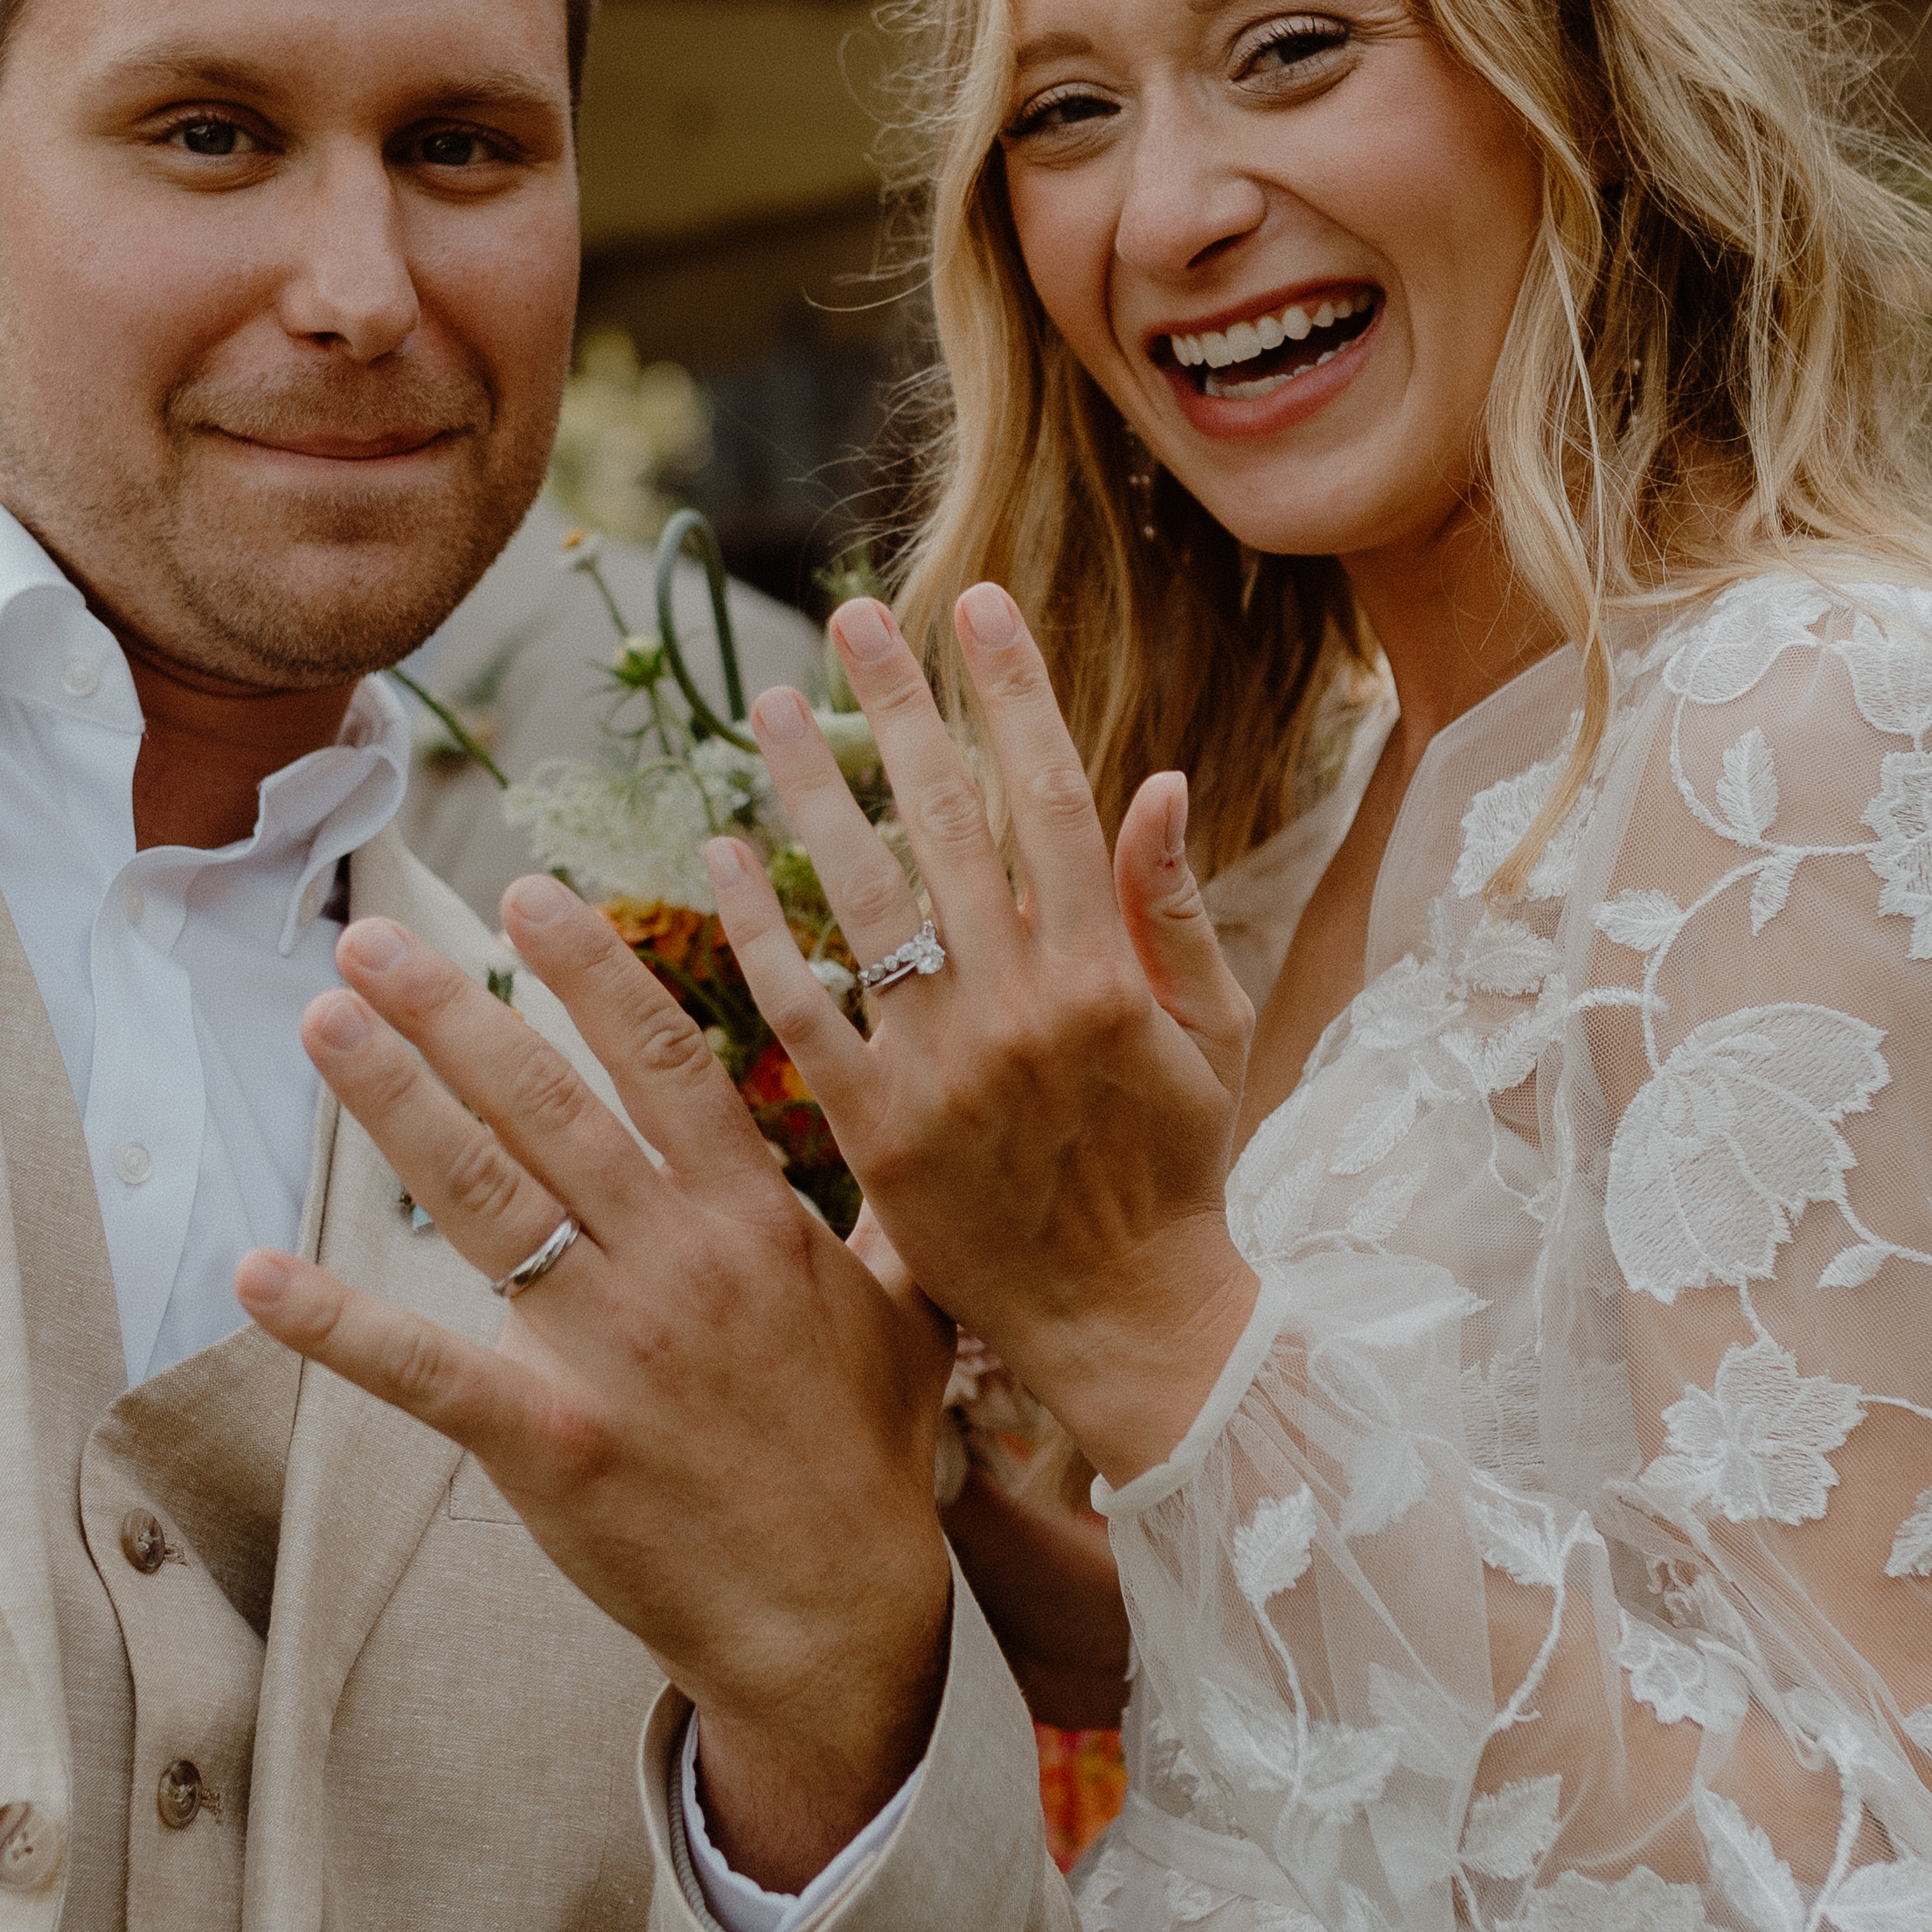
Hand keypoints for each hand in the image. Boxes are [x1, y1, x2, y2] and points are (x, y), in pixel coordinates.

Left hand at [235, 887, 954, 1888]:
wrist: (841, 1624)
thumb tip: (926, 1148)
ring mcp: (610, 1351)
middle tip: (370, 938)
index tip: (526, 894)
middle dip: (452, 1011)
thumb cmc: (868, 1469)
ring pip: (484, 1197)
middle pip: (549, 1105)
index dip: (591, 971)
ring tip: (323, 1021)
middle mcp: (678, 1264)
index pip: (665, 1060)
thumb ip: (893, 1222)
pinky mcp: (549, 1443)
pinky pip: (425, 1370)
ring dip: (394, 1102)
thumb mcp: (908, 1319)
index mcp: (754, 1221)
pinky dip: (336, 1325)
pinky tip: (258, 1276)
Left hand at [706, 588, 1256, 1481]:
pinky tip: (722, 856)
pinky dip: (762, 931)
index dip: (1013, 695)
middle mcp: (1023, 1006)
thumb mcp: (1209, 1037)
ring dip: (811, 793)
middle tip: (856, 618)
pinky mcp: (878, 1132)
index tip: (977, 608)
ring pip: (864, 900)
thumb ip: (1175, 911)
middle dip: (903, 707)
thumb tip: (1159, 782)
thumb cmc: (1174, 1174)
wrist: (1127, 1324)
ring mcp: (943, 1068)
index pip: (1053, 798)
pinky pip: (804, 1012)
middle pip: (947, 824)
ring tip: (771, 706)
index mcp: (1108, 974)